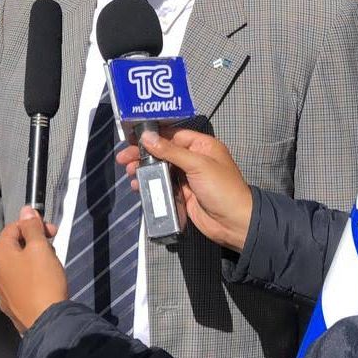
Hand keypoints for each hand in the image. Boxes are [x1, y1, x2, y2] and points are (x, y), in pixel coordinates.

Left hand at [0, 207, 63, 333]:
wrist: (45, 320)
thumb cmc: (43, 279)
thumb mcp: (40, 247)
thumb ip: (32, 227)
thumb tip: (25, 209)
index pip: (15, 226)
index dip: (35, 224)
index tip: (53, 232)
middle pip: (15, 243)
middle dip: (35, 240)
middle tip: (53, 246)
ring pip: (18, 260)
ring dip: (34, 256)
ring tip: (50, 263)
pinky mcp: (8, 299)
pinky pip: (19, 276)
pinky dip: (31, 272)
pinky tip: (43, 278)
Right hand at [117, 130, 252, 250]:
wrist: (233, 223)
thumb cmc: (222, 189)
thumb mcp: (198, 165)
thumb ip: (171, 151)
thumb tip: (149, 137)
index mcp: (203, 146)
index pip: (174, 135)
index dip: (154, 136)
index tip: (133, 139)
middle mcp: (195, 159)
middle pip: (164, 152)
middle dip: (144, 154)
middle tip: (123, 158)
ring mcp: (188, 177)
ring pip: (162, 169)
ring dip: (145, 170)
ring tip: (129, 173)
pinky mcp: (183, 194)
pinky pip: (163, 186)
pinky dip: (151, 185)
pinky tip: (138, 185)